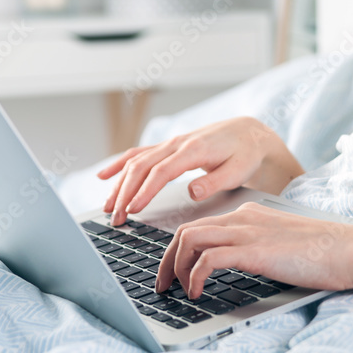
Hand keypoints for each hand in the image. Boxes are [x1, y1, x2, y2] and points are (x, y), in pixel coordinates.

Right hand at [97, 117, 303, 225]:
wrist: (249, 134)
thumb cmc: (245, 154)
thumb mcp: (238, 170)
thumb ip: (215, 182)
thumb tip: (192, 191)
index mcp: (194, 150)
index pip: (162, 171)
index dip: (145, 190)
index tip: (133, 209)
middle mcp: (177, 144)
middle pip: (142, 167)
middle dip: (125, 193)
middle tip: (116, 218)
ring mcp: (170, 144)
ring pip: (136, 161)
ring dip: (119, 184)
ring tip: (108, 207)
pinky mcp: (168, 147)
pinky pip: (138, 154)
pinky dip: (119, 164)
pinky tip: (103, 176)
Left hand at [155, 202, 352, 298]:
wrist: (349, 250)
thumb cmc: (325, 254)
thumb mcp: (283, 247)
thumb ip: (259, 250)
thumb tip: (241, 270)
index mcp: (249, 215)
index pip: (201, 225)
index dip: (179, 249)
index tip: (173, 271)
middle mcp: (243, 218)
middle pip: (186, 230)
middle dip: (166, 259)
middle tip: (162, 285)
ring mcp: (247, 232)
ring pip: (189, 239)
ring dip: (175, 267)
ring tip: (177, 290)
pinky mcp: (253, 251)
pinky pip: (207, 259)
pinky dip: (194, 276)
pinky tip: (197, 292)